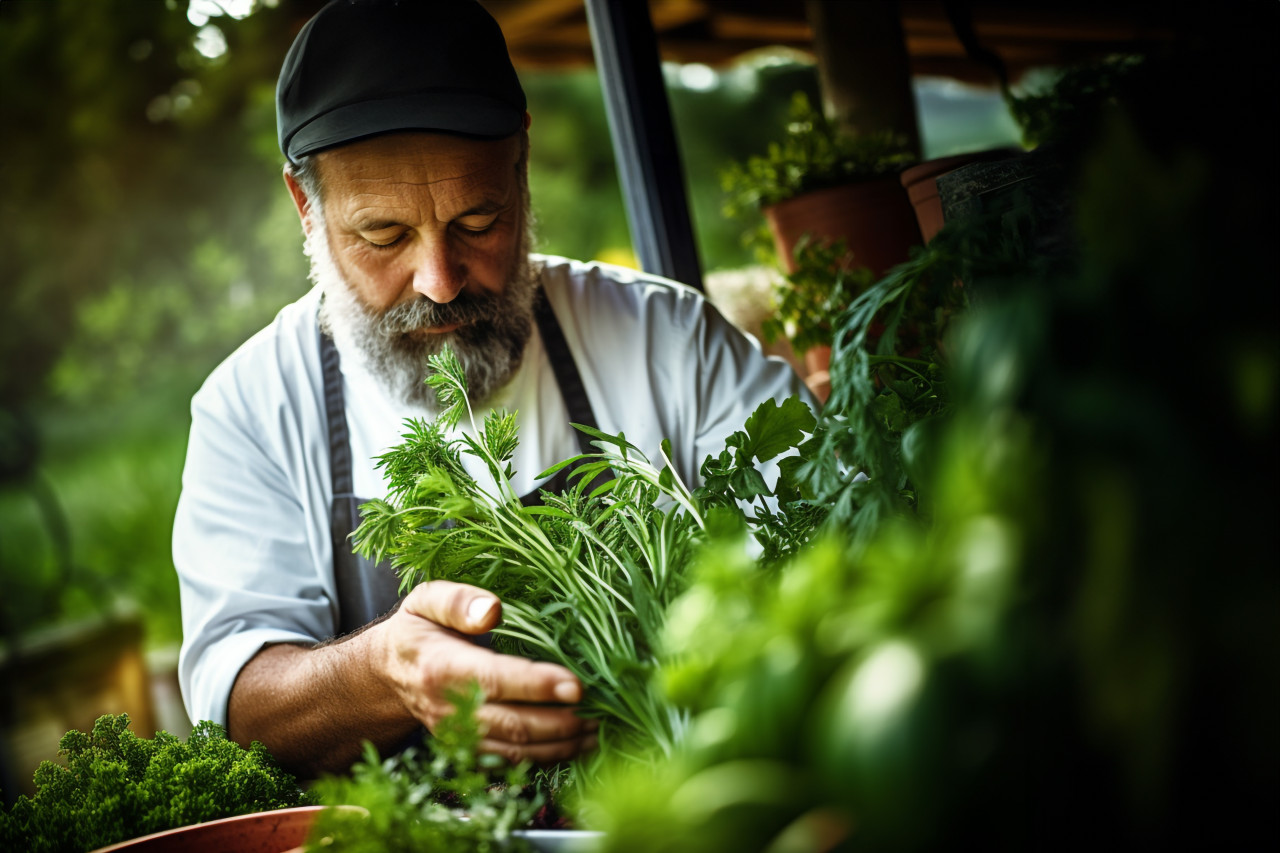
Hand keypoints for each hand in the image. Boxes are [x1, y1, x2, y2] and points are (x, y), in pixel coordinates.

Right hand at [376, 580, 597, 762]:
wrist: (387, 676)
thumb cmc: (416, 632)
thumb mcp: (426, 601)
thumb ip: (458, 601)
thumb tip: (493, 610)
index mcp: (443, 667)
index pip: (496, 680)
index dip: (538, 686)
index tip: (577, 685)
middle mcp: (450, 709)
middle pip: (512, 724)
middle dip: (561, 723)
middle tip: (602, 713)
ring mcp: (459, 736)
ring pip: (515, 752)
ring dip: (560, 747)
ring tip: (598, 732)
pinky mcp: (468, 750)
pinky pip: (510, 763)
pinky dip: (546, 760)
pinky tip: (576, 747)